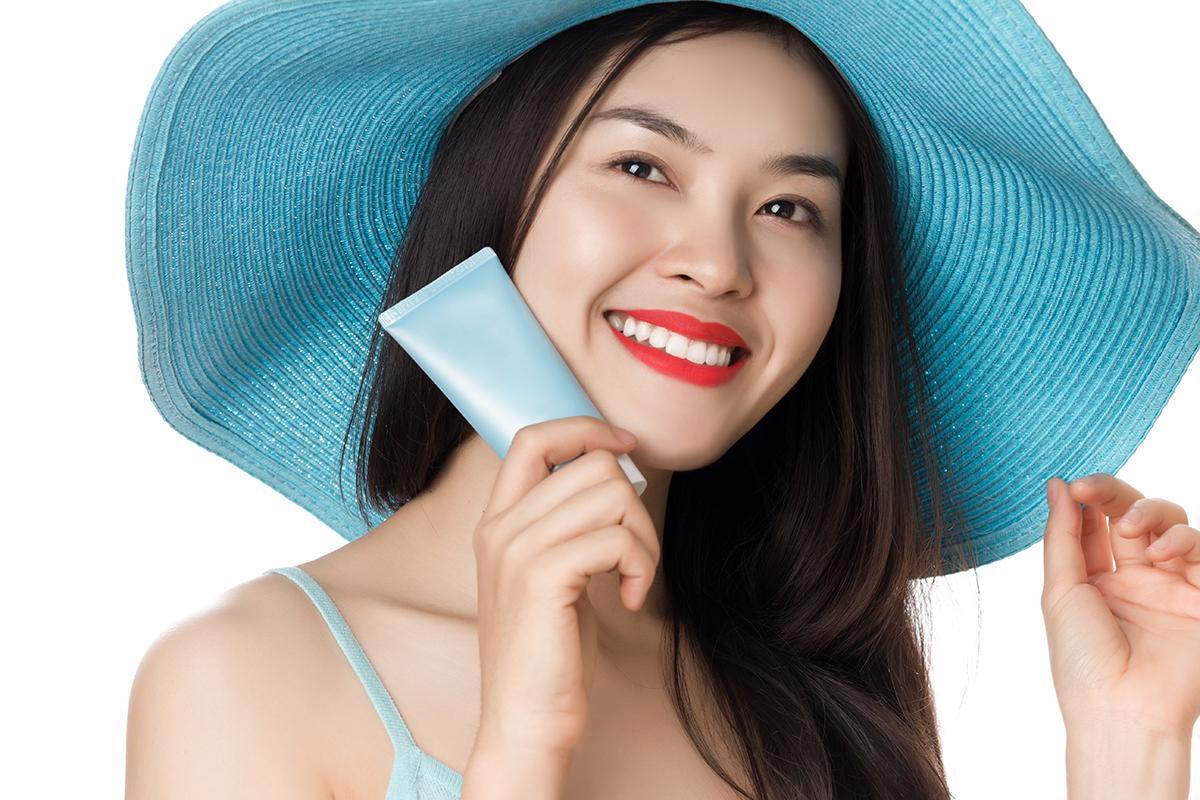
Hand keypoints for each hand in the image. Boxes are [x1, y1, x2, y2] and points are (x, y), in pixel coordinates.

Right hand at [470, 415, 657, 762]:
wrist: (524, 720)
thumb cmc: (548, 650)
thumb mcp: (550, 572)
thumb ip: (566, 522)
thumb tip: (616, 472)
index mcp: (496, 521)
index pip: (534, 437)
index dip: (586, 431)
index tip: (626, 446)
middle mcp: (499, 528)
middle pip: (592, 466)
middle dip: (635, 506)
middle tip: (634, 555)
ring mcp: (516, 550)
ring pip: (612, 496)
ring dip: (642, 538)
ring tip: (631, 578)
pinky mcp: (542, 578)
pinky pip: (617, 539)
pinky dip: (641, 566)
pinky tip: (629, 599)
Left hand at [1041, 472, 1199, 737]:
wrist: (1123, 711)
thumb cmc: (1082, 660)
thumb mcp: (1061, 592)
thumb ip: (1062, 536)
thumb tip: (1056, 484)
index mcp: (1095, 580)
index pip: (1096, 523)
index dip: (1087, 498)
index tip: (1073, 485)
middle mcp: (1135, 580)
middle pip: (1133, 514)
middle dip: (1115, 494)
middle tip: (1094, 490)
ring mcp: (1171, 588)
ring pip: (1173, 524)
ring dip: (1151, 513)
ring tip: (1132, 530)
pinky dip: (1184, 541)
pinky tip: (1163, 553)